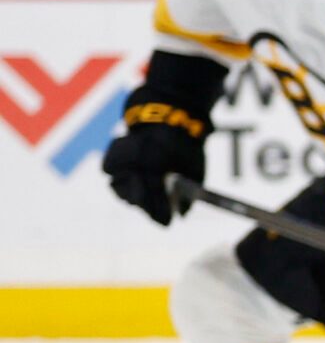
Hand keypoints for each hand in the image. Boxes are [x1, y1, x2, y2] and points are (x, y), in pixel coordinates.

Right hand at [102, 106, 207, 225]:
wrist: (165, 119)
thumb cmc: (184, 146)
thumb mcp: (195, 167)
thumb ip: (188, 191)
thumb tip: (181, 215)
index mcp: (155, 159)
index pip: (154, 192)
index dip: (160, 210)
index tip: (167, 223)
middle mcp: (133, 158)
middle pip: (135, 194)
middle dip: (148, 207)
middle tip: (159, 216)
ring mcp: (120, 156)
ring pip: (119, 187)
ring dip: (133, 195)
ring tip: (147, 197)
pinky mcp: (110, 155)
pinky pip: (111, 175)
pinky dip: (121, 181)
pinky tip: (134, 181)